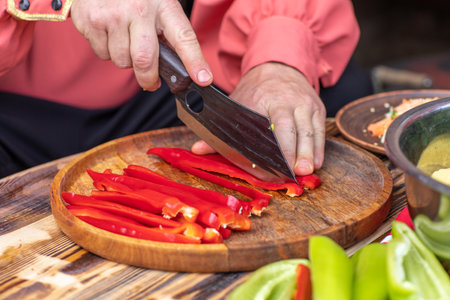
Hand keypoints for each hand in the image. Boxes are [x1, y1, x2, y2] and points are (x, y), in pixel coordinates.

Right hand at [70, 0, 212, 89]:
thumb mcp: (160, 5)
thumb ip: (169, 33)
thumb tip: (180, 69)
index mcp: (164, 6)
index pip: (183, 38)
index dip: (194, 61)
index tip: (203, 79)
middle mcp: (138, 10)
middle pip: (145, 61)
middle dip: (148, 79)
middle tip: (151, 82)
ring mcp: (111, 15)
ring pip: (122, 61)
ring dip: (126, 61)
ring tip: (126, 40)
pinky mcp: (89, 20)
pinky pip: (102, 54)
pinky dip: (107, 50)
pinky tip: (109, 32)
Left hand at [192, 62, 325, 175]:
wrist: (278, 67)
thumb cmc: (254, 92)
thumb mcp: (235, 106)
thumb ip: (218, 131)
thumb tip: (197, 150)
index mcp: (264, 99)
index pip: (270, 125)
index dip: (274, 146)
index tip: (274, 165)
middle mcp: (287, 100)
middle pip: (292, 128)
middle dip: (296, 150)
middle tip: (296, 172)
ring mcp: (305, 103)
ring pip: (310, 129)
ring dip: (310, 152)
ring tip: (308, 171)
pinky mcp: (317, 108)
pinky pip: (320, 129)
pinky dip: (319, 146)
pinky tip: (317, 162)